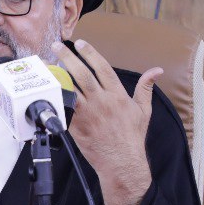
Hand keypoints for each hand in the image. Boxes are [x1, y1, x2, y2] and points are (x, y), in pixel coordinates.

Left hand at [51, 39, 161, 204]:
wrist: (121, 161)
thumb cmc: (132, 137)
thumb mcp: (144, 110)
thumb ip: (146, 88)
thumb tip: (157, 70)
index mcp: (117, 95)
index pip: (102, 68)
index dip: (91, 53)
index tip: (80, 43)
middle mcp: (102, 102)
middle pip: (82, 74)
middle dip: (68, 57)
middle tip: (57, 45)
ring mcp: (88, 114)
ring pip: (69, 88)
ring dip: (57, 74)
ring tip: (46, 63)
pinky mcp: (76, 126)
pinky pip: (63, 108)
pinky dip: (54, 97)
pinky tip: (46, 87)